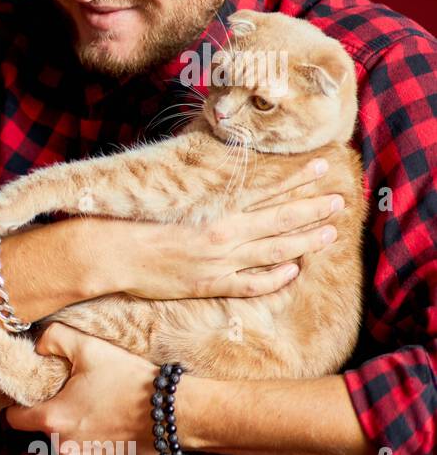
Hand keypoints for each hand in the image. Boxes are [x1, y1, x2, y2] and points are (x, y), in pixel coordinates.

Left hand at [3, 322, 161, 454]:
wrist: (177, 412)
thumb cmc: (130, 379)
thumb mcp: (89, 347)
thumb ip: (54, 339)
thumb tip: (38, 346)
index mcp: (53, 419)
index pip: (15, 419)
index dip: (21, 404)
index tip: (36, 395)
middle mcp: (65, 448)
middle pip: (46, 432)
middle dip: (57, 416)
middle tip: (79, 398)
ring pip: (70, 449)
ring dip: (78, 436)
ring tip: (101, 414)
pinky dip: (102, 450)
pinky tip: (117, 433)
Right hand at [89, 158, 345, 299]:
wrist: (115, 254)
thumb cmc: (136, 222)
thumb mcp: (173, 202)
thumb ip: (203, 196)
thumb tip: (222, 184)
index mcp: (215, 211)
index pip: (266, 192)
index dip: (296, 181)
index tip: (321, 169)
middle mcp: (224, 235)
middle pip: (280, 221)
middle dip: (313, 210)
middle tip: (340, 201)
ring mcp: (220, 262)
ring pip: (275, 251)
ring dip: (305, 241)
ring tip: (330, 232)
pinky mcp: (210, 285)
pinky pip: (252, 284)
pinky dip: (275, 278)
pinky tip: (293, 271)